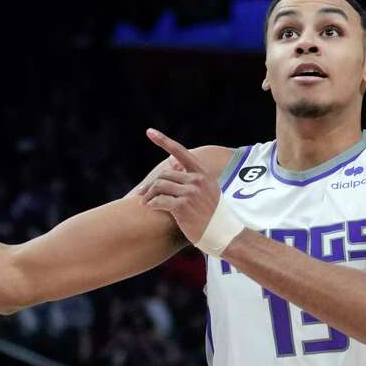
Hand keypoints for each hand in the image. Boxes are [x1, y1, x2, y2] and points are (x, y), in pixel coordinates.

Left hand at [141, 128, 220, 244]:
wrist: (224, 234)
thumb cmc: (214, 215)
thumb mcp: (208, 191)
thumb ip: (191, 176)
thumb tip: (170, 160)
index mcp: (202, 174)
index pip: (181, 152)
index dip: (164, 141)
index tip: (149, 131)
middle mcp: (197, 180)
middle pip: (164, 175)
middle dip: (151, 185)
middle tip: (141, 194)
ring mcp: (190, 192)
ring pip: (159, 186)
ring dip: (148, 195)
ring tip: (145, 203)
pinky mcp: (182, 206)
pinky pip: (159, 200)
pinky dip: (151, 204)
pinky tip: (150, 208)